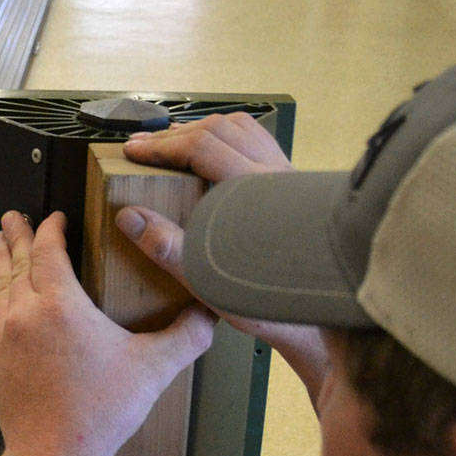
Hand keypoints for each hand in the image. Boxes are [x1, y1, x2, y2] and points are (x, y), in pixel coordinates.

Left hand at [0, 211, 213, 455]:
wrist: (53, 455)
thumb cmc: (100, 412)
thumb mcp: (153, 369)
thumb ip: (186, 336)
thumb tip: (212, 313)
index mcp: (59, 304)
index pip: (47, 250)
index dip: (51, 229)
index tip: (57, 217)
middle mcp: (24, 311)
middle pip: (15, 259)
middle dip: (16, 233)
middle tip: (12, 213)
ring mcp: (3, 334)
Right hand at [119, 115, 330, 394]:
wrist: (324, 326)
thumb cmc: (276, 309)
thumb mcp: (210, 282)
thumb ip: (168, 248)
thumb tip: (131, 218)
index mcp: (255, 192)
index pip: (201, 145)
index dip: (160, 145)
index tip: (134, 150)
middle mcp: (277, 177)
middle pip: (220, 129)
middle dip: (176, 134)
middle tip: (146, 146)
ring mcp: (290, 180)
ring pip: (244, 130)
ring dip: (205, 130)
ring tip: (177, 142)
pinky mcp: (295, 190)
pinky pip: (262, 144)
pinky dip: (231, 138)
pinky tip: (218, 154)